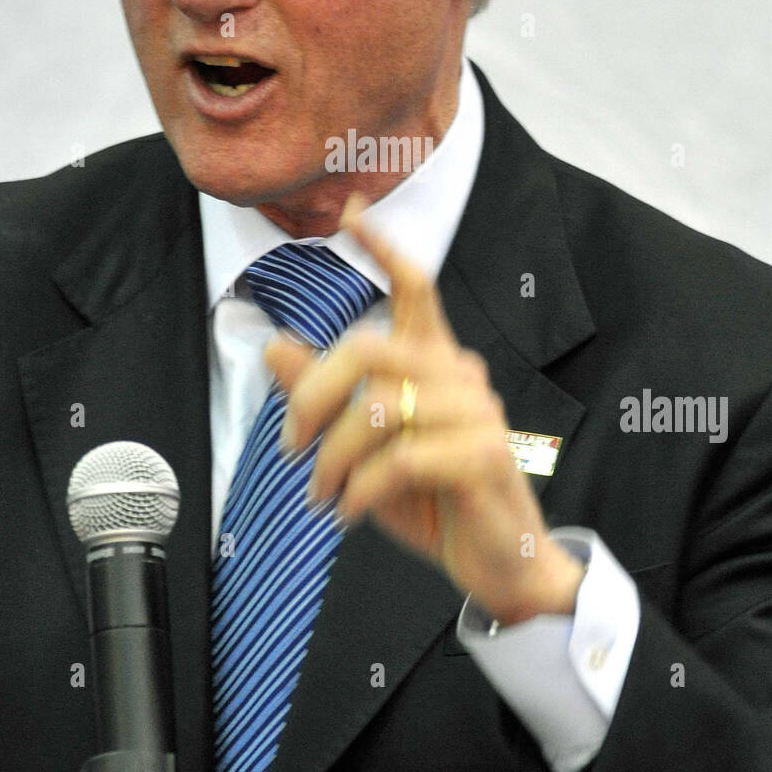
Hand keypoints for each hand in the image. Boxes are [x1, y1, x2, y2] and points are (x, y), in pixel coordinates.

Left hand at [263, 194, 584, 625]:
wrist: (498, 564)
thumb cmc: (432, 500)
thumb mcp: (363, 451)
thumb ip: (323, 398)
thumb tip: (273, 345)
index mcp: (436, 362)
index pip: (415, 285)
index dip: (384, 244)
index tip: (351, 208)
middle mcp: (460, 375)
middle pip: (368, 348)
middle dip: (312, 397)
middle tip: (290, 446)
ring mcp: (479, 413)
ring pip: (377, 409)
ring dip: (332, 460)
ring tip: (321, 496)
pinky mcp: (486, 456)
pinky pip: (402, 458)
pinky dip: (360, 490)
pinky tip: (349, 512)